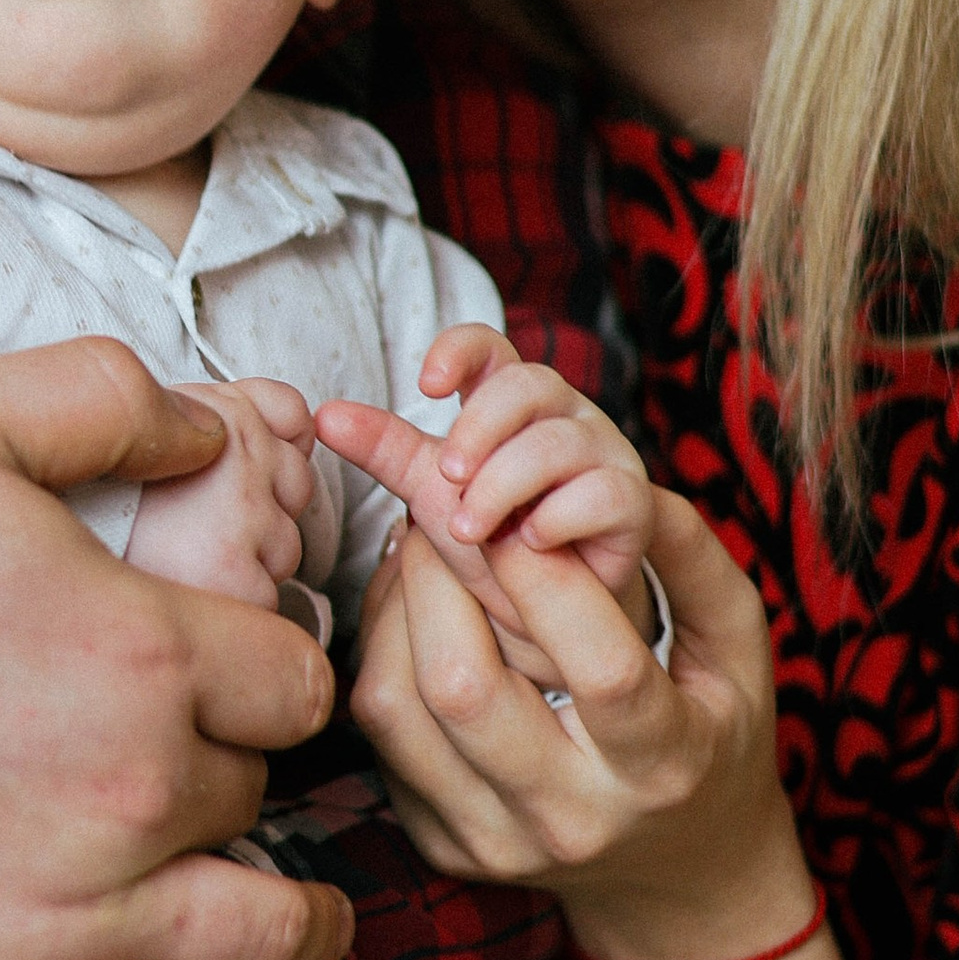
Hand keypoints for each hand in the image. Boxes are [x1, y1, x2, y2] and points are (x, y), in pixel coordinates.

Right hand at [0, 340, 343, 959]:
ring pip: (250, 934)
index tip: (240, 668)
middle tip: (204, 758)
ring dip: (297, 924)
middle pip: (255, 791)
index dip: (272, 664)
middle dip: (237, 767)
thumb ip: (108, 397)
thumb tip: (214, 427)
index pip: (291, 677)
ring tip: (309, 921)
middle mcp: (128, 790)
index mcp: (138, 651)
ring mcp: (67, 909)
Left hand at [318, 327, 655, 683]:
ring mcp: (604, 455)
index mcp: (511, 403)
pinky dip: (559, 517)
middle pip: (528, 383)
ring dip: (504, 485)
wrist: (546, 612)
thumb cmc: (493, 538)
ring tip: (472, 530)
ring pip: (559, 440)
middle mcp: (563, 416)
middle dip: (479, 430)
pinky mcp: (633, 504)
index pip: (490, 347)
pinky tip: (530, 544)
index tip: (424, 386)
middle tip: (448, 480)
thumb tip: (324, 415)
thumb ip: (385, 449)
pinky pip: (605, 492)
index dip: (460, 351)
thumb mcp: (430, 490)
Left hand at [337, 487, 801, 959]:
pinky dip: (381, 654)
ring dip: (392, 606)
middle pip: (464, 687)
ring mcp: (497, 841)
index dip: (546, 577)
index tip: (519, 510)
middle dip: (438, 574)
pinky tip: (412, 614)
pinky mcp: (443, 846)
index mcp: (663, 766)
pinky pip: (379, 736)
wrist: (678, 877)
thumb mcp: (738, 647)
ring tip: (419, 550)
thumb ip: (689, 557)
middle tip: (444, 509)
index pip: (600, 668)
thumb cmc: (713, 735)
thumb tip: (612, 483)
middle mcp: (572, 817)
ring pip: (397, 707)